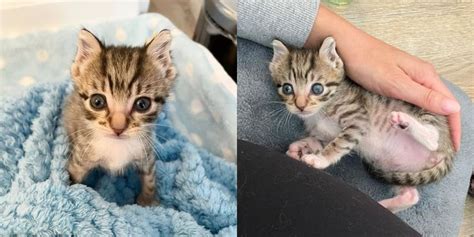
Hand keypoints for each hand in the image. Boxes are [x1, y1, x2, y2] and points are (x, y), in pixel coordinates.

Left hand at [305, 6, 460, 150]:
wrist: (344, 46)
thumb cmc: (367, 62)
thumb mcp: (396, 83)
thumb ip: (423, 96)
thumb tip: (453, 108)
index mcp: (425, 75)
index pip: (449, 103)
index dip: (454, 126)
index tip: (453, 148)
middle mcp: (420, 76)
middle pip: (439, 104)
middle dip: (443, 127)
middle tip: (439, 150)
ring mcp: (407, 78)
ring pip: (425, 103)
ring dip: (429, 121)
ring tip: (427, 142)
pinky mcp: (394, 81)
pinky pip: (410, 100)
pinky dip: (414, 114)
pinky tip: (408, 124)